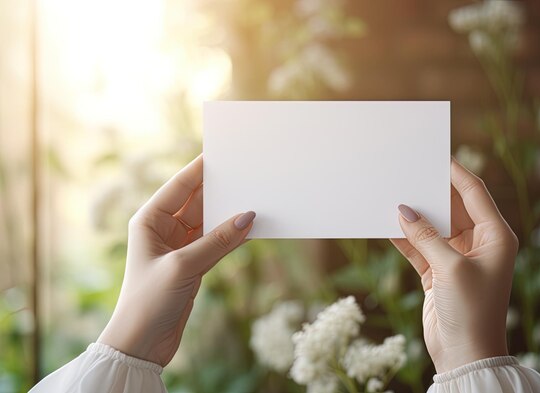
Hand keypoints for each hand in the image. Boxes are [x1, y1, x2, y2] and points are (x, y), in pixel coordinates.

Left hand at [97, 155, 255, 365]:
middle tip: (248, 174)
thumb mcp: (184, 266)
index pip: (180, 185)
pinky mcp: (194, 263)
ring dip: (230, 214)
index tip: (225, 154)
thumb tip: (248, 217)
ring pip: (211, 221)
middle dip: (221, 190)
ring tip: (256, 198)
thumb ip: (218, 241)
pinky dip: (232, 236)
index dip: (201, 169)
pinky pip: (217, 241)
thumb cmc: (149, 300)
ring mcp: (180, 246)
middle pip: (198, 200)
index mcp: (149, 220)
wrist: (142, 343)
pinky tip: (251, 227)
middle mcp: (164, 229)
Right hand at [390, 159, 517, 372]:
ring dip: (413, 216)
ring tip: (391, 194)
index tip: (435, 154)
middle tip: (406, 172)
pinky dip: (404, 238)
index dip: (455, 172)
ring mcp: (456, 257)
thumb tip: (403, 211)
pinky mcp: (437, 271)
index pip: (474, 193)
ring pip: (432, 226)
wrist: (465, 354)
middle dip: (429, 192)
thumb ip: (426, 236)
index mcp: (496, 236)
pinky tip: (385, 224)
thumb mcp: (451, 268)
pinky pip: (418, 246)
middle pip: (450, 207)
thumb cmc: (472, 310)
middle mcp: (478, 242)